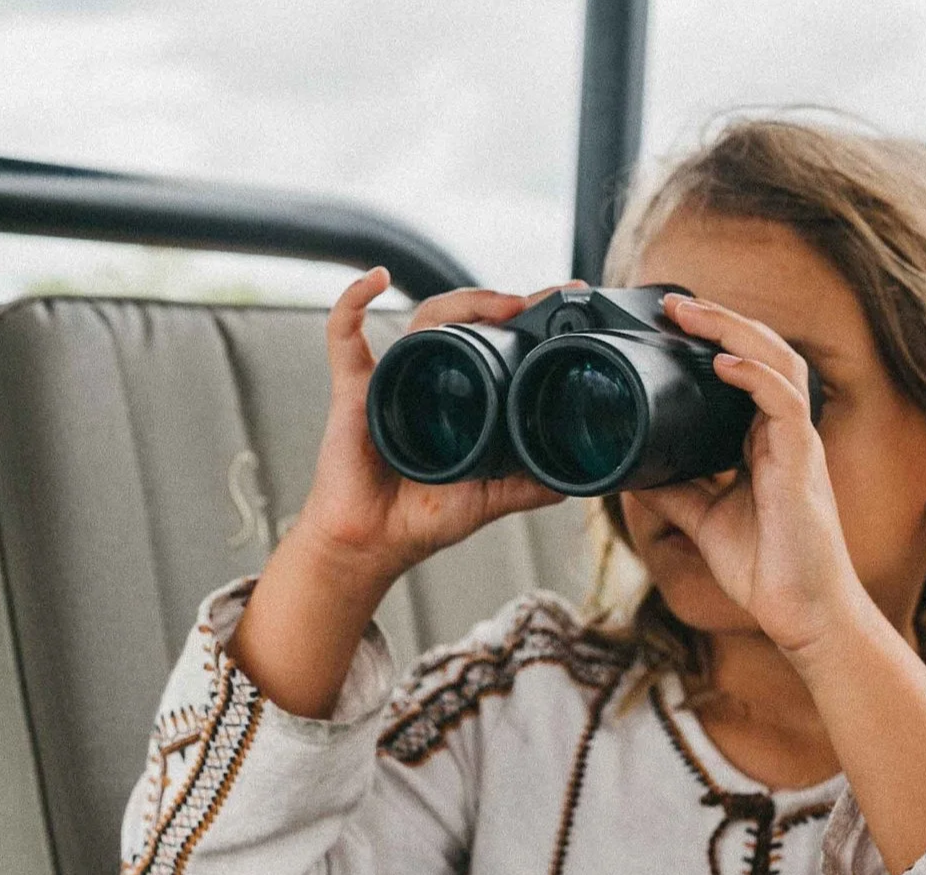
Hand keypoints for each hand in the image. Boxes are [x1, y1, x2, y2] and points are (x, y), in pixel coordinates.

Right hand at [284, 268, 564, 596]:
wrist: (373, 544)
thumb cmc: (422, 518)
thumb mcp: (491, 499)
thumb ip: (532, 485)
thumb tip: (582, 476)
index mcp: (459, 393)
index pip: (494, 338)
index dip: (526, 316)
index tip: (565, 298)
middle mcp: (428, 375)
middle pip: (464, 317)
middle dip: (500, 301)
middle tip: (539, 303)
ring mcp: (391, 376)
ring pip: (425, 317)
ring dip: (464, 300)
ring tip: (502, 305)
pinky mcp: (353, 389)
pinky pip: (343, 334)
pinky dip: (353, 301)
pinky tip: (376, 279)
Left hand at [632, 293, 875, 658]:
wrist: (802, 614)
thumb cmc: (767, 569)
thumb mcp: (704, 521)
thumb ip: (674, 492)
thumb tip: (629, 470)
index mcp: (765, 442)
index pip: (746, 371)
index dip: (715, 340)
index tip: (671, 324)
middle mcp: (785, 434)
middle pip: (764, 353)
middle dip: (721, 320)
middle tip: (674, 303)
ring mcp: (798, 445)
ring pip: (778, 363)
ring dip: (734, 331)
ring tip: (691, 312)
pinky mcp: (803, 464)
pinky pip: (784, 403)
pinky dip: (754, 376)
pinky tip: (723, 363)